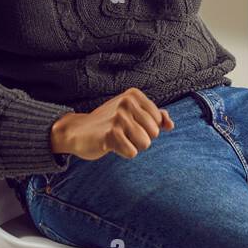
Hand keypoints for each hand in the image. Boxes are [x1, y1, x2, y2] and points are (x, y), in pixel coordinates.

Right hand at [50, 88, 174, 160]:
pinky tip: (111, 145)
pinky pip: (132, 153)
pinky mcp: (110, 134)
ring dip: (133, 146)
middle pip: (154, 133)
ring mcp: (118, 117)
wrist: (77, 131)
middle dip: (141, 138)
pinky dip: (124, 153)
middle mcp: (127, 102)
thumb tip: (170, 125)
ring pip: (145, 143)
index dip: (147, 128)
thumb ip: (154, 116)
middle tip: (122, 133)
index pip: (158, 120)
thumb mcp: (132, 113)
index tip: (129, 124)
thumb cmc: (108, 122)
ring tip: (118, 139)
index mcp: (134, 95)